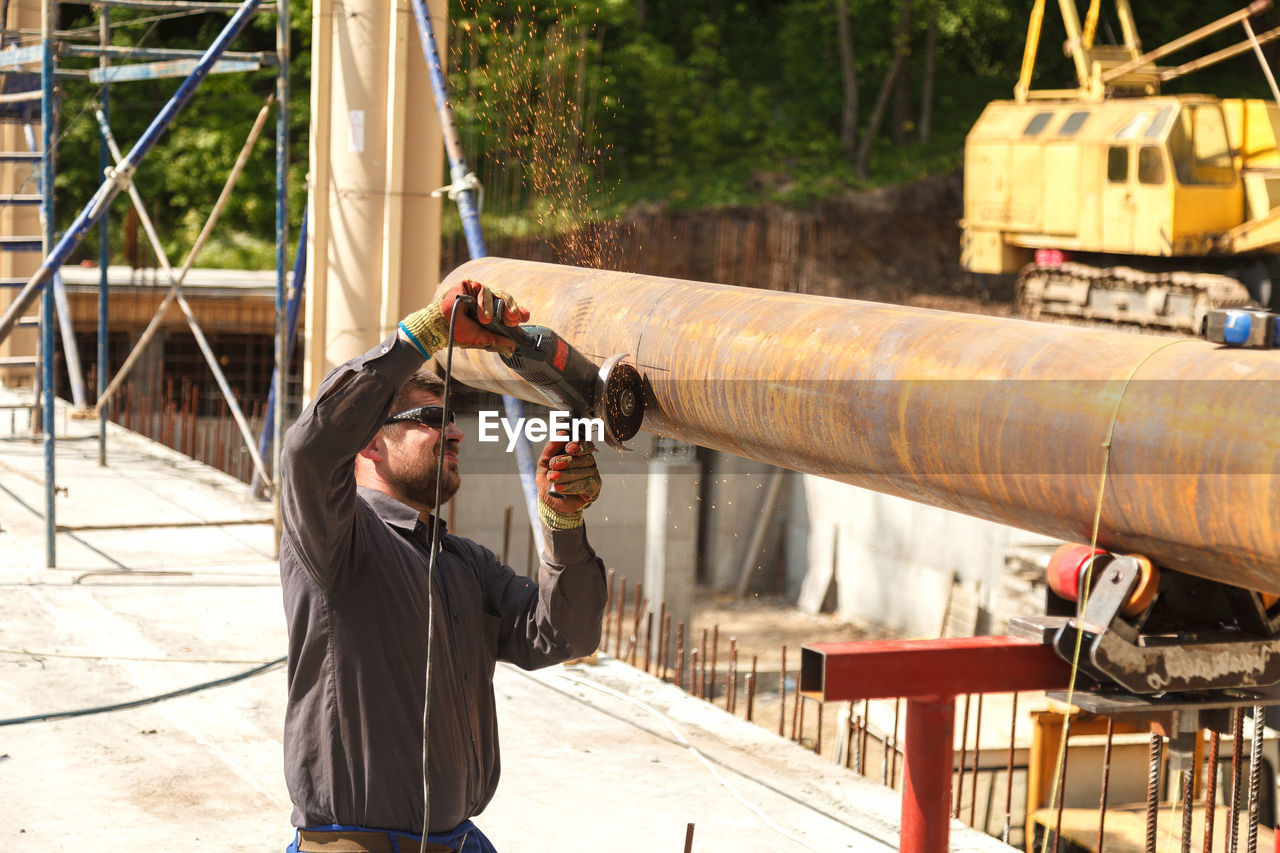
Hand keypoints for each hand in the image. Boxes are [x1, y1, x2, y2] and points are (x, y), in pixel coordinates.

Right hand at [399, 279, 529, 356]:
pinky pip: (483, 289)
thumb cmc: (458, 333)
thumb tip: (513, 348)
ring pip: (497, 293)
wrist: (439, 328)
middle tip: (513, 319)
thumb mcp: (481, 339)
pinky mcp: (469, 285)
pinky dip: (484, 302)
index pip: (509, 310)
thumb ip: (496, 341)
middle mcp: (487, 302)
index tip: (525, 317)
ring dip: (497, 307)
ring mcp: (478, 292)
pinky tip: (482, 315)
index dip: (519, 312)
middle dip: (512, 309)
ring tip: (488, 321)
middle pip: (506, 299)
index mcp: (492, 313)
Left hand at [536, 440, 601, 529]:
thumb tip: (561, 433)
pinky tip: (558, 488)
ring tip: (552, 477)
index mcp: (577, 452)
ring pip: (585, 471)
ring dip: (566, 475)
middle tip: (553, 465)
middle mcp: (588, 462)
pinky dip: (570, 486)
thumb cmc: (548, 479)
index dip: (579, 445)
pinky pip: (585, 484)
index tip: (568, 448)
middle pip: (585, 458)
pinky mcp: (593, 488)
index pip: (586, 444)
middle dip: (568, 461)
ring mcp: (592, 475)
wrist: (550, 501)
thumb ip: (551, 447)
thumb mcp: (544, 462)